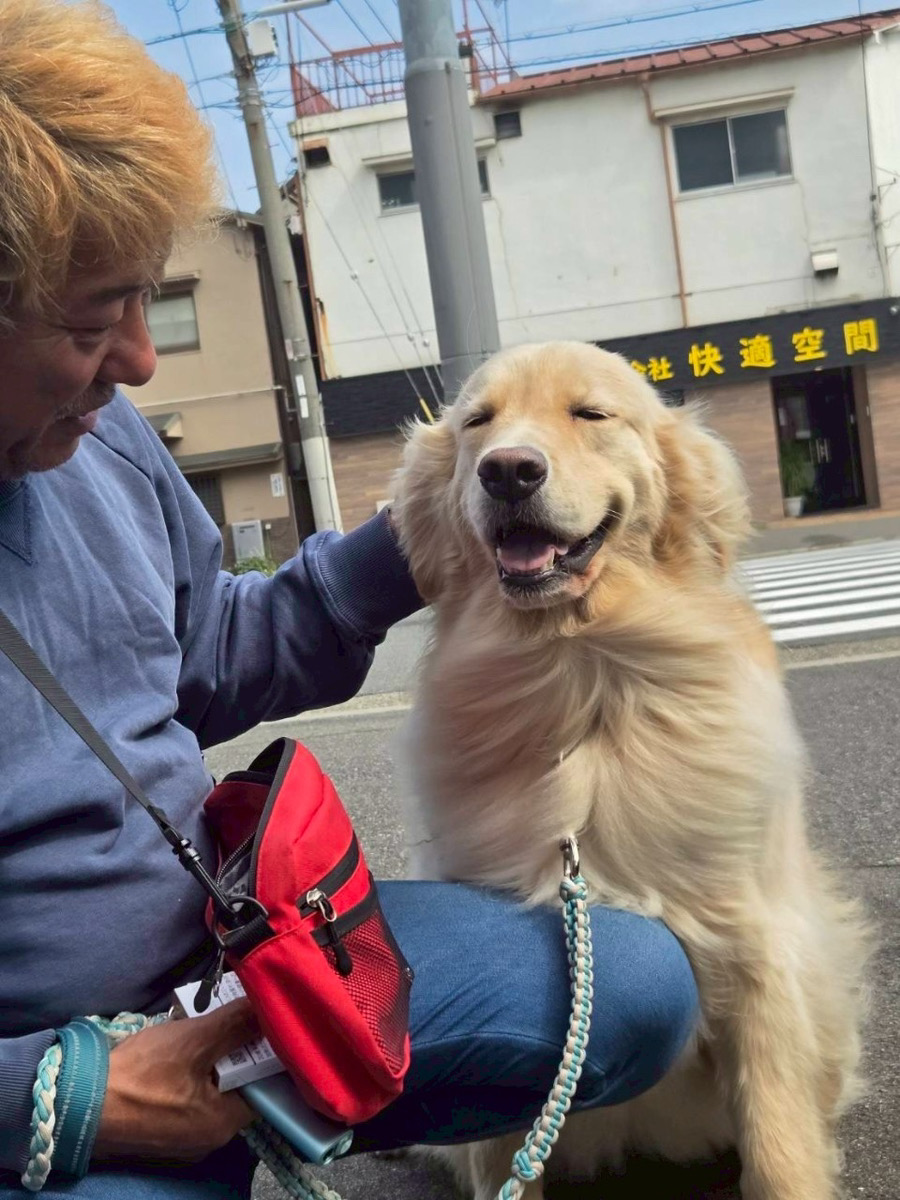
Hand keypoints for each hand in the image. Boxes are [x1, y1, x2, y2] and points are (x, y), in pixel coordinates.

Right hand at [92, 999, 258, 1163]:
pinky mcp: (158, 1128)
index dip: (264, 1051)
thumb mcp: (194, 1041)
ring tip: (202, 1026)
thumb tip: (269, 1008)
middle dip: (233, 1050)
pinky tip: (178, 1045)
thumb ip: (236, 1025)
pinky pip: (185, 1095)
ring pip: (208, 1088)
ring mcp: (181, 1137)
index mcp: (223, 1124)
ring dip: (207, 1057)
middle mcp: (207, 1138)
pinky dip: (187, 1071)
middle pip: (236, 1085)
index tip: (260, 1023)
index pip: (262, 1085)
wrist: (76, 1103)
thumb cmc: (140, 1076)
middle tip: (228, 1017)